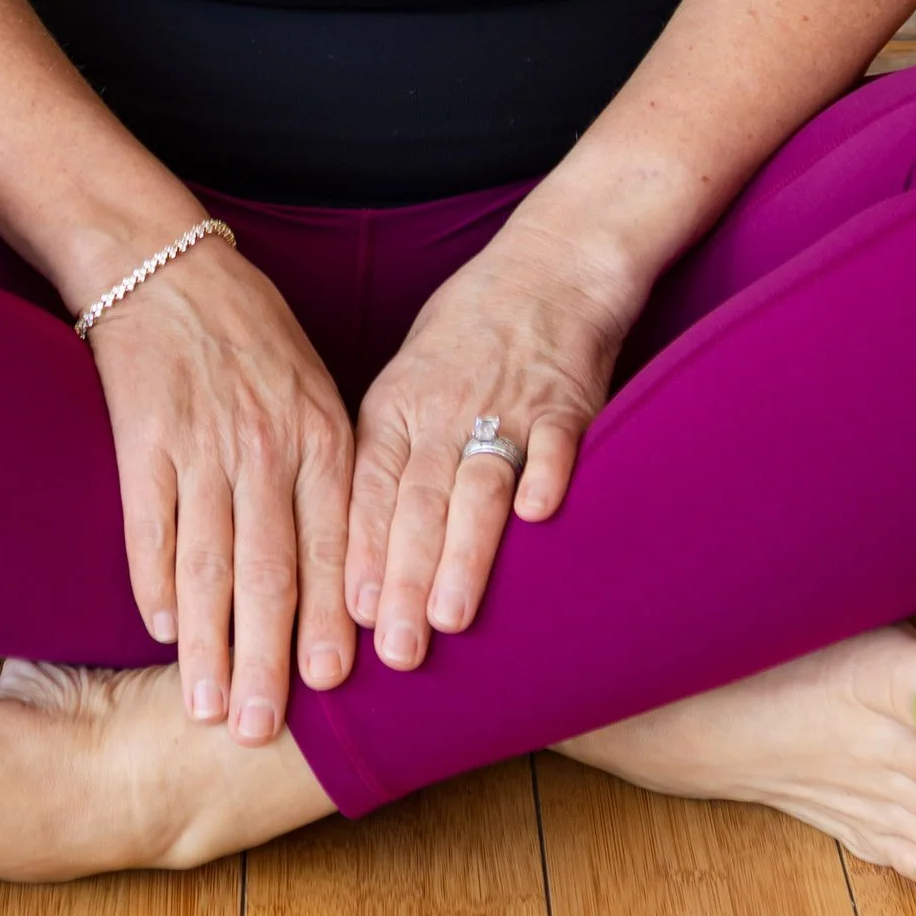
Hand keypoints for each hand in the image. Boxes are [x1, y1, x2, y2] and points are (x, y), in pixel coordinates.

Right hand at [84, 238, 356, 743]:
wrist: (166, 265)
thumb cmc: (250, 333)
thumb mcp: (312, 389)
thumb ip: (328, 471)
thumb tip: (343, 566)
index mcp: (319, 435)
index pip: (331, 546)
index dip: (330, 621)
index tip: (332, 688)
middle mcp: (266, 447)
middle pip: (269, 572)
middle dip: (269, 660)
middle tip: (264, 731)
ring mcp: (202, 445)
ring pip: (208, 564)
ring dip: (208, 644)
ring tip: (208, 706)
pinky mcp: (142, 439)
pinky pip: (149, 525)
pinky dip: (152, 583)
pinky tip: (159, 630)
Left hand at [347, 220, 639, 671]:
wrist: (549, 265)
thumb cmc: (468, 333)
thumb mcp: (406, 380)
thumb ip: (386, 457)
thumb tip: (352, 553)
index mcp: (396, 406)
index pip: (368, 488)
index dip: (359, 552)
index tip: (349, 619)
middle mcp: (442, 410)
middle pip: (417, 502)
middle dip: (403, 579)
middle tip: (396, 650)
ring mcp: (505, 406)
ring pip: (477, 485)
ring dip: (462, 552)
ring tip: (449, 616)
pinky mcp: (566, 403)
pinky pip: (553, 443)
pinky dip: (545, 477)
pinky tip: (538, 518)